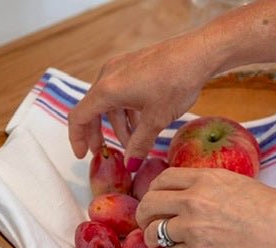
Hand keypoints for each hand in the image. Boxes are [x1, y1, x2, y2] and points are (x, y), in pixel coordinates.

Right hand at [68, 32, 216, 169]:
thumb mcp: (156, 120)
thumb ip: (139, 144)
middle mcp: (108, 75)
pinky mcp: (134, 65)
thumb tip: (130, 165)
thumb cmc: (176, 83)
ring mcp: (121, 67)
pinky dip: (127, 111)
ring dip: (119, 124)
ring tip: (133, 142)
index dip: (77, 139)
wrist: (199, 53)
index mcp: (107, 89)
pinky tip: (142, 123)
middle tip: (105, 152)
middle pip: (93, 109)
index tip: (82, 155)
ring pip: (110, 102)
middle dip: (98, 133)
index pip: (79, 117)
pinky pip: (122, 92)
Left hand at [135, 167, 275, 247]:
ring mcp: (192, 227)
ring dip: (154, 238)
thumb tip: (199, 193)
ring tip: (160, 242)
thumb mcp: (241, 183)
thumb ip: (213, 186)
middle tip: (147, 222)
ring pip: (154, 232)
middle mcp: (193, 200)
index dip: (154, 189)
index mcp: (205, 178)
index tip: (155, 198)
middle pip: (149, 203)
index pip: (163, 178)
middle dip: (144, 214)